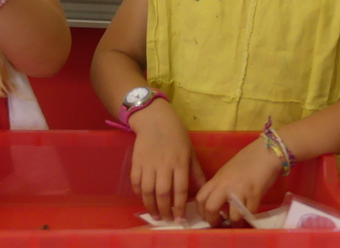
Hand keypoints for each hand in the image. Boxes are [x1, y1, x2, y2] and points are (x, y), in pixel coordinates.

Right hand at [128, 100, 206, 221]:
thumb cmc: (176, 135)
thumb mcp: (190, 151)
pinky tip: (143, 198)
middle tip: (166, 220)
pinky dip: (138, 193)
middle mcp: (164, 165)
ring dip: (150, 205)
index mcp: (179, 163)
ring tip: (154, 214)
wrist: (154, 119)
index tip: (180, 219)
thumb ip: (196, 172)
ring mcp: (148, 163)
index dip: (180, 207)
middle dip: (164, 210)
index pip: (180, 190)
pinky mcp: (136, 161)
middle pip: (163, 193)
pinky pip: (136, 181)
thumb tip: (203, 190)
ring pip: (148, 190)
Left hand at [195, 136, 283, 226]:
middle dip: (213, 220)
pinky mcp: (255, 194)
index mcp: (217, 179)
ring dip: (235, 223)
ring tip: (238, 223)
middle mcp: (225, 185)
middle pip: (210, 208)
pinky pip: (250, 213)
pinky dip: (249, 217)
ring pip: (233, 216)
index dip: (201, 211)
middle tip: (219, 224)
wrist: (266, 152)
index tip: (207, 217)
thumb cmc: (247, 161)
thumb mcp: (228, 172)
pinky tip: (249, 215)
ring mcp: (240, 190)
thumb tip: (219, 205)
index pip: (200, 198)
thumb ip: (221, 186)